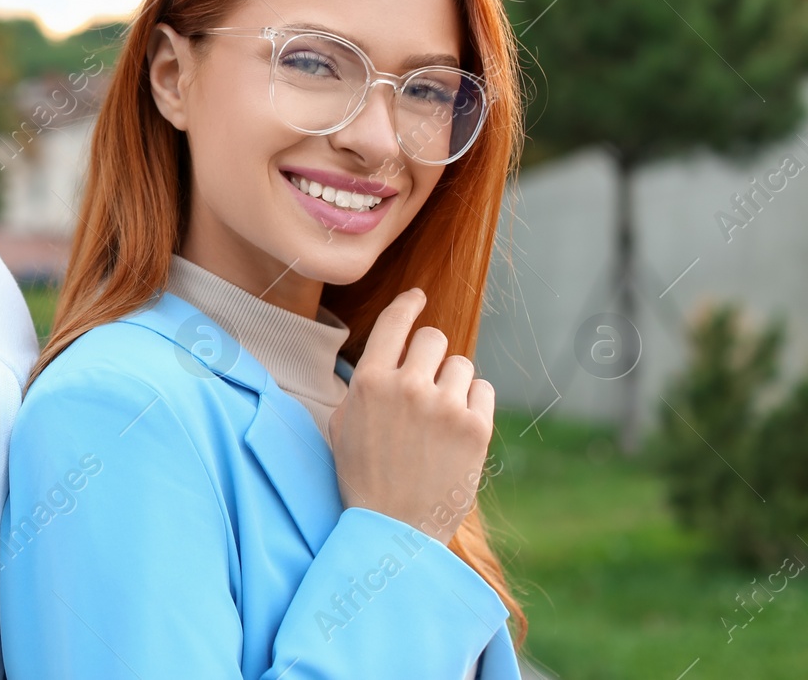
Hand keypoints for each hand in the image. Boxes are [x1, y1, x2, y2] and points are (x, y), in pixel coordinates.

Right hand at [326, 288, 494, 544]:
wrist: (394, 529)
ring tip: (439, 418)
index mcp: (369, 382)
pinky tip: (457, 430)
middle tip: (427, 382)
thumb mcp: (343, 424)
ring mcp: (444, 406)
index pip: (394, 323)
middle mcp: (407, 386)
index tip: (418, 297)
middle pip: (434, 338)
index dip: (408, 305)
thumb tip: (385, 356)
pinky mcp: (476, 428)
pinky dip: (473, 404)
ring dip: (452, 383)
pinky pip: (483, 390)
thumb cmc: (364, 478)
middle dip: (430, 355)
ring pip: (461, 365)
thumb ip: (363, 385)